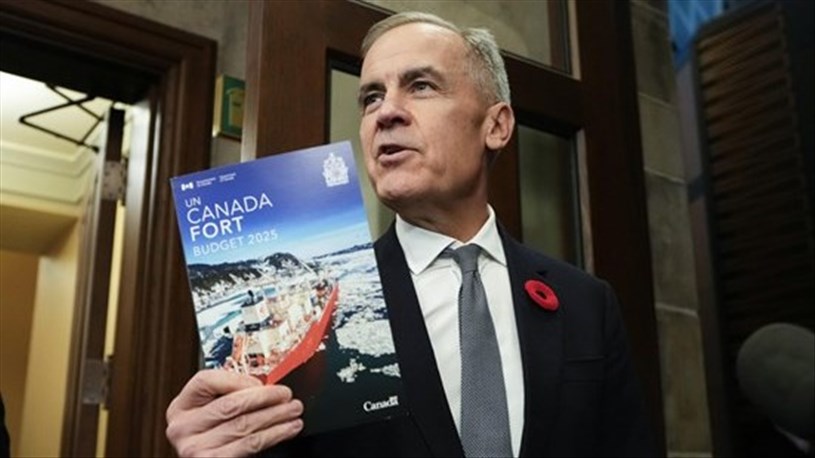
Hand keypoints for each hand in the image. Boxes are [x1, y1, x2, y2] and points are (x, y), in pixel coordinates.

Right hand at [166, 370, 303, 456]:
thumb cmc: (211, 437)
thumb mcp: (211, 412)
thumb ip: (228, 397)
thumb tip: (265, 386)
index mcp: (181, 407)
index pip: (206, 380)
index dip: (237, 379)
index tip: (261, 382)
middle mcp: (182, 427)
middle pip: (230, 404)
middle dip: (265, 397)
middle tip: (286, 394)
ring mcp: (194, 448)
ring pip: (244, 424)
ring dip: (275, 415)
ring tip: (293, 410)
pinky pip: (249, 444)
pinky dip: (274, 434)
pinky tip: (287, 429)